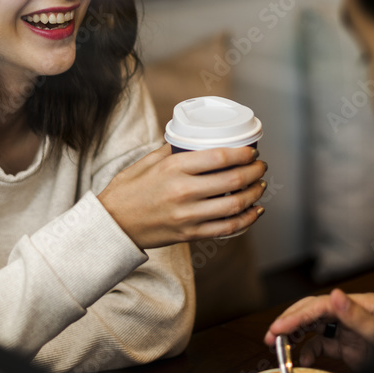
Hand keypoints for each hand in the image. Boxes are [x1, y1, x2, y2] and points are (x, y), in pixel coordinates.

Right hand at [97, 143, 267, 248]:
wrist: (112, 225)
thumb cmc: (128, 190)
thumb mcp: (147, 162)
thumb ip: (172, 150)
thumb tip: (196, 139)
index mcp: (174, 168)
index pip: (220, 157)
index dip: (243, 153)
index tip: (252, 151)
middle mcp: (183, 191)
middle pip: (233, 179)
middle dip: (255, 171)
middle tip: (261, 166)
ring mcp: (188, 215)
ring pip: (235, 204)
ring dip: (255, 194)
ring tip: (260, 185)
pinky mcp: (190, 233)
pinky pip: (227, 228)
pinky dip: (247, 219)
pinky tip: (255, 211)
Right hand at [263, 289, 373, 369]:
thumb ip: (358, 317)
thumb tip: (336, 295)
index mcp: (361, 303)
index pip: (322, 305)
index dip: (298, 315)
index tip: (279, 328)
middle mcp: (352, 311)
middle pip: (313, 310)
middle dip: (290, 322)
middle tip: (271, 336)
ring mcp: (349, 328)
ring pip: (314, 325)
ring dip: (295, 334)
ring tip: (278, 345)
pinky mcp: (348, 344)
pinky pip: (322, 344)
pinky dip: (309, 351)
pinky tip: (302, 360)